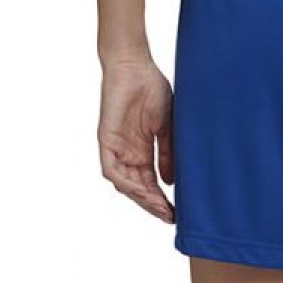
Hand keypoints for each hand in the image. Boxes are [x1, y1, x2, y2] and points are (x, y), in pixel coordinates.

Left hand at [98, 59, 174, 221]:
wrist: (135, 66)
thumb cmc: (152, 89)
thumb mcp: (166, 129)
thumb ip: (167, 155)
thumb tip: (171, 182)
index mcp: (141, 150)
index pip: (150, 183)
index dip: (161, 199)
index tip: (176, 212)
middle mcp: (127, 153)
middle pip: (138, 188)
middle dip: (153, 204)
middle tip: (169, 216)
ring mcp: (116, 148)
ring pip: (125, 184)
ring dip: (142, 198)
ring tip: (160, 208)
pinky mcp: (106, 141)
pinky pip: (112, 170)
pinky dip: (126, 184)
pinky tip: (143, 192)